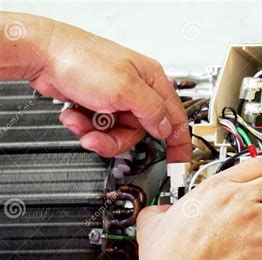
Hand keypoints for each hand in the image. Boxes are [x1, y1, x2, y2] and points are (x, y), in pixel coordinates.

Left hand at [0, 12, 190, 160]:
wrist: (42, 55)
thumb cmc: (81, 59)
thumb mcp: (125, 88)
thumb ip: (151, 111)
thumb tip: (165, 128)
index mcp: (152, 82)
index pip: (175, 118)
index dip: (179, 142)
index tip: (178, 161)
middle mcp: (138, 91)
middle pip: (140, 132)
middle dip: (118, 139)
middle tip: (101, 137)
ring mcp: (117, 99)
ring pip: (119, 134)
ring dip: (98, 134)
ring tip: (83, 123)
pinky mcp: (99, 105)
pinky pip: (101, 129)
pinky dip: (86, 127)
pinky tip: (76, 115)